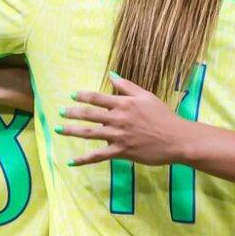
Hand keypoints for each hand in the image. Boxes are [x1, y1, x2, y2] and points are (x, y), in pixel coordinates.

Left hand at [59, 73, 191, 166]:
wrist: (176, 138)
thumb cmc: (163, 116)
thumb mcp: (146, 96)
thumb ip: (127, 86)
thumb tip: (111, 74)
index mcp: (124, 104)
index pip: (98, 98)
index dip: (83, 96)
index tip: (72, 95)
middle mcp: (118, 119)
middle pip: (89, 115)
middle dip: (72, 113)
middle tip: (59, 112)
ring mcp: (118, 136)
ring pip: (90, 133)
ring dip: (72, 131)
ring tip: (58, 130)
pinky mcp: (121, 151)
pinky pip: (98, 156)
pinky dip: (84, 159)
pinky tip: (71, 161)